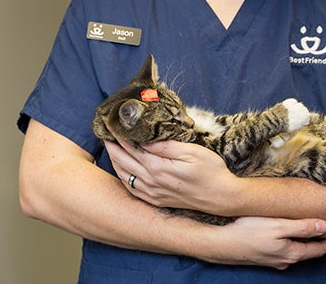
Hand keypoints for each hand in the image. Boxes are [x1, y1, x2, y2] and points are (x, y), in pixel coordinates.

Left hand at [105, 139, 240, 214]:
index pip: (130, 148)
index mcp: (158, 168)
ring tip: (110, 147)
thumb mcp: (192, 152)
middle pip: (122, 161)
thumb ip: (165, 146)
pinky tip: (123, 171)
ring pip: (124, 176)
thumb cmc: (212, 172)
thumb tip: (143, 139)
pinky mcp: (157, 200)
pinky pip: (132, 189)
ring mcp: (153, 193)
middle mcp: (151, 182)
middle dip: (111, 145)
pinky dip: (123, 177)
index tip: (109, 124)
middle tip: (103, 132)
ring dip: (114, 160)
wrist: (222, 198)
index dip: (118, 135)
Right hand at [199, 216, 325, 268]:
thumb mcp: (278, 225)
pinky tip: (289, 236)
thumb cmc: (248, 232)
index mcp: (292, 253)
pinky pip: (284, 250)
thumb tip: (325, 226)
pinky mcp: (264, 256)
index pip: (318, 249)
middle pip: (308, 251)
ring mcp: (273, 260)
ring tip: (314, 232)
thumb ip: (302, 227)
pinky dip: (292, 243)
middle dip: (321, 243)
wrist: (221, 244)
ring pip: (296, 251)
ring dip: (306, 242)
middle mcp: (284, 260)